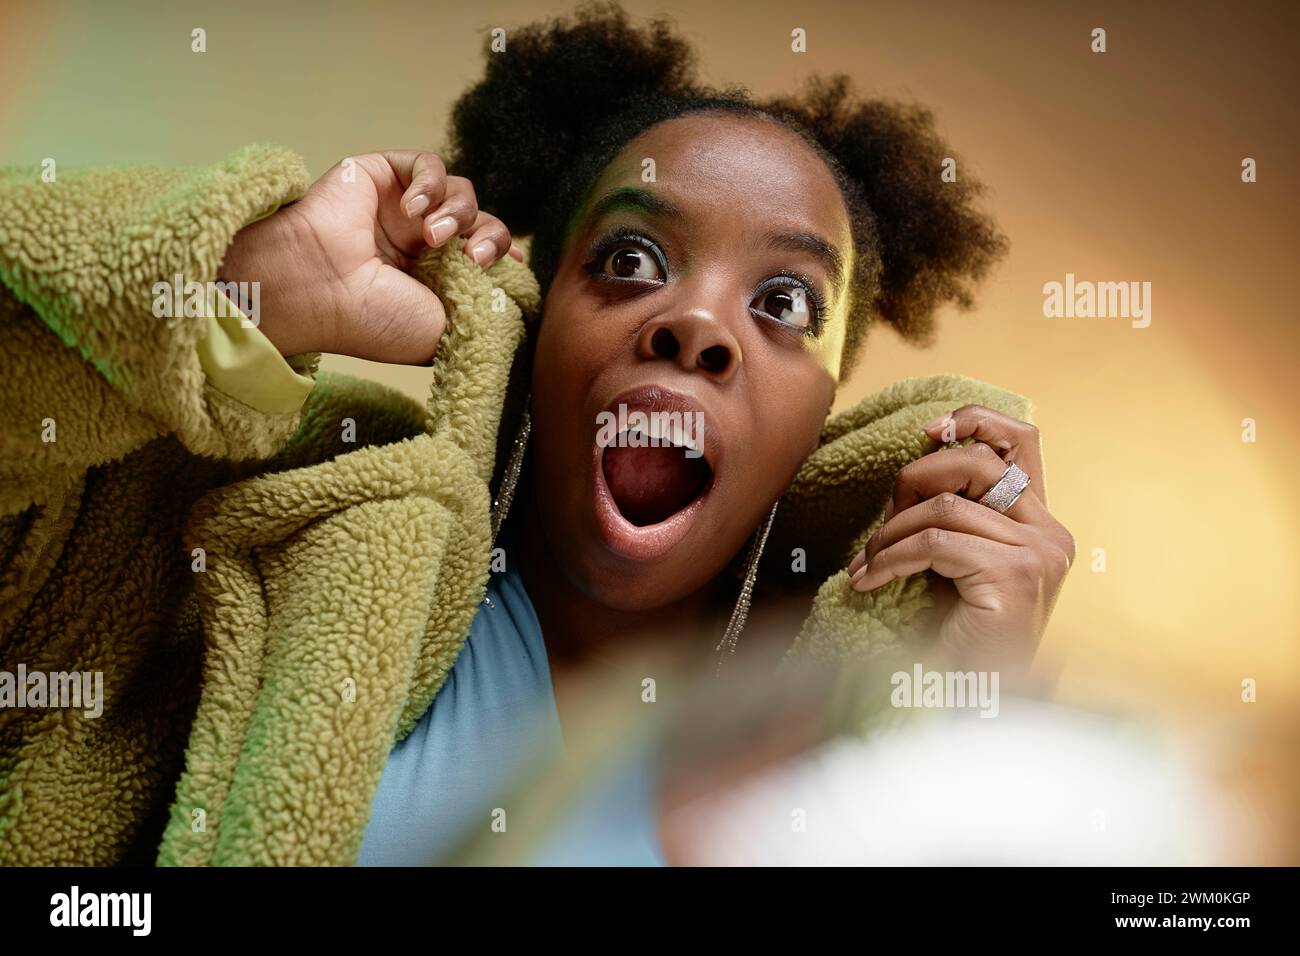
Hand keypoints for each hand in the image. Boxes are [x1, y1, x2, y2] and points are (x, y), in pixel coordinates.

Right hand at [219, 150, 523, 363]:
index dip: (504, 254)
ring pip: (462, 192)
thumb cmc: (375, 320)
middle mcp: (419, 244)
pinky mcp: (382, 175)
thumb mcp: (446, 331)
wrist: (322, 290)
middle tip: (476, 257)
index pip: (488, 256)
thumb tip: (516, 300)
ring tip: (434, 236)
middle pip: (482, 222)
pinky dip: (432, 182)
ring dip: (459, 212)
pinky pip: (429, 164)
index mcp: (435, 282)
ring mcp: (400, 210)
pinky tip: (415, 210)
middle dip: (491, 236)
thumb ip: (484, 313)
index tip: (507, 266)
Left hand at [846, 405, 1074, 670]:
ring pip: (945, 506)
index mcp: (1041, 525)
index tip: (927, 433)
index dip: (974, 422)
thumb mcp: (954, 562)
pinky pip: (934, 543)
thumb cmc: (956, 639)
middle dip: (916, 479)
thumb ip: (950, 515)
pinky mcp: (1015, 575)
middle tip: (884, 523)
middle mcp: (1051, 534)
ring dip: (891, 533)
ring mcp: (1038, 554)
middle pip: (978, 461)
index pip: (1023, 439)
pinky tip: (870, 582)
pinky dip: (890, 559)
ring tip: (869, 563)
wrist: (972, 705)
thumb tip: (911, 467)